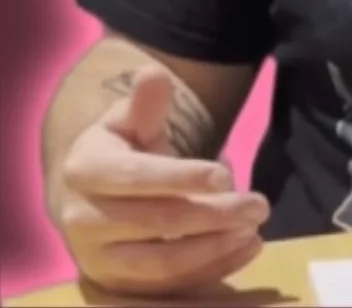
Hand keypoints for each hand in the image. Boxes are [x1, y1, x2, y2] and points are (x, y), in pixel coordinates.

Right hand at [54, 67, 267, 295]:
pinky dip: (209, 272)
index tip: (227, 177)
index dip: (182, 178)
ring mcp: (98, 260)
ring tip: (256, 231)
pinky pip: (166, 289)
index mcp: (85, 170)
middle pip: (157, 223)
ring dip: (214, 250)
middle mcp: (82, 221)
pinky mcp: (117, 288)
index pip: (137, 178)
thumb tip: (153, 73)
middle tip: (260, 205)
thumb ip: (146, 103)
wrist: (91, 197)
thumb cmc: (121, 150)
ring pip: (161, 265)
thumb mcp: (130, 120)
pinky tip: (245, 250)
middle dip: (214, 215)